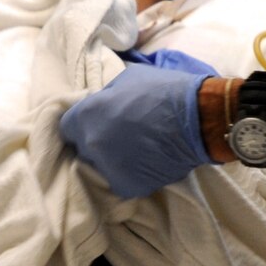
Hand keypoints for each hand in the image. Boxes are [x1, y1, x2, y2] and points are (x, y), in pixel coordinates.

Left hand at [61, 62, 212, 198]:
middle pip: (83, 148)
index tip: (94, 122)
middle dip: (96, 141)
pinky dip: (130, 175)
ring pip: (100, 167)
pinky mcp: (128, 186)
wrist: (198, 119)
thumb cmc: (164, 90)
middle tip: (117, 135)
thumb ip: (107, 95)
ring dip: (112, 161)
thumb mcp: (128, 79)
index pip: (66, 127)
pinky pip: (120, 181)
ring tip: (134, 151)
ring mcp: (109, 167)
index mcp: (88, 115)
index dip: (81, 124)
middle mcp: (92, 143)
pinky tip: (144, 164)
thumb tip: (103, 102)